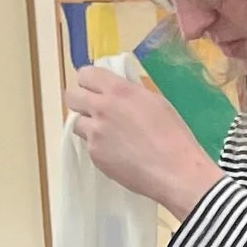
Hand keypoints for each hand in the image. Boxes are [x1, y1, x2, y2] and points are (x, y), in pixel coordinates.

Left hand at [65, 62, 222, 216]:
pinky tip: (118, 154)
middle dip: (80, 101)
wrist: (175, 172)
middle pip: (71, 96)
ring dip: (88, 126)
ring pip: (77, 123)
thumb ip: (130, 93)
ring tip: (108, 136)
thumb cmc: (173, 135)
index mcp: (118, 90)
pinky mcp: (95, 156)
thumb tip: (118, 93)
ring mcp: (95, 133)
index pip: (85, 74)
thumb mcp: (155, 102)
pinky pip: (89, 146)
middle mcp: (101, 108)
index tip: (97, 89)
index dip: (89, 82)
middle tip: (95, 110)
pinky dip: (99, 148)